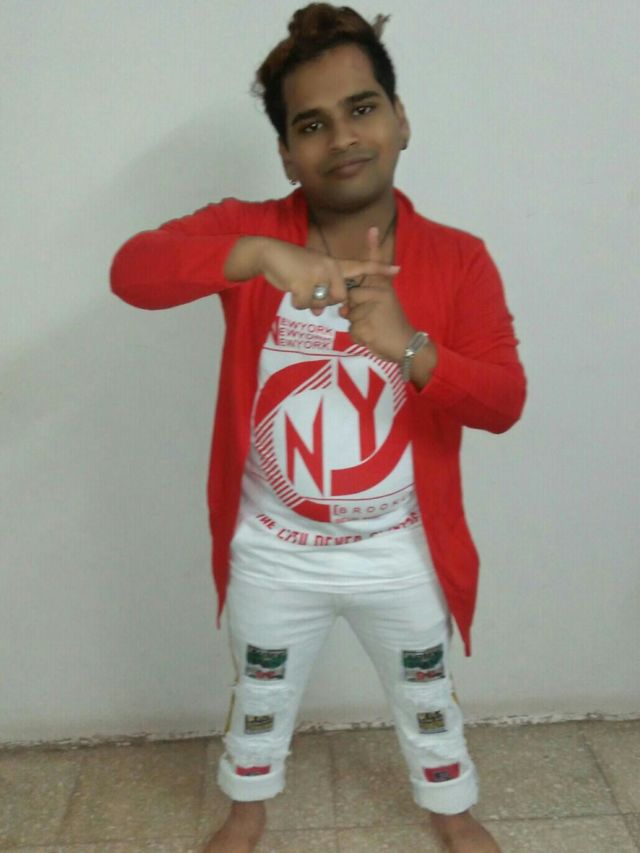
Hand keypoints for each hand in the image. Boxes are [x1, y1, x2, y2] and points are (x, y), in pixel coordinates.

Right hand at [257, 238, 400, 316]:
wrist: (269, 254)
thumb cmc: (289, 265)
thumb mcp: (308, 276)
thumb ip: (319, 292)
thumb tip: (319, 311)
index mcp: (334, 263)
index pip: (361, 265)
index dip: (379, 268)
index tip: (398, 270)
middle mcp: (330, 267)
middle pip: (340, 297)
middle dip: (325, 301)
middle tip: (309, 291)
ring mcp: (318, 273)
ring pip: (321, 303)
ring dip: (308, 301)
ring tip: (297, 287)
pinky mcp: (304, 281)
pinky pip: (305, 304)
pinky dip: (296, 302)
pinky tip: (290, 289)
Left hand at [340, 227, 413, 361]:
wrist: (407, 346)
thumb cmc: (393, 326)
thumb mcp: (385, 306)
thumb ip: (365, 301)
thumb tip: (344, 308)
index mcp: (384, 288)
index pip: (376, 265)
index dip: (373, 246)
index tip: (372, 228)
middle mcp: (380, 294)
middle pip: (350, 296)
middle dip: (353, 310)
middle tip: (372, 319)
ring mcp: (373, 310)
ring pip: (349, 315)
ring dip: (356, 325)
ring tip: (373, 329)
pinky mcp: (368, 326)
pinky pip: (352, 330)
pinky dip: (358, 337)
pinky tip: (373, 337)